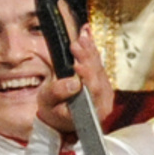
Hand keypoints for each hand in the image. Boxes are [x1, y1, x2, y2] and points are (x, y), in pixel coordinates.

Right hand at [34, 16, 116, 137]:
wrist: (60, 118)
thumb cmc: (52, 112)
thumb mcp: (47, 104)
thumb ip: (57, 93)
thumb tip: (73, 82)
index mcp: (92, 111)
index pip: (93, 90)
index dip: (87, 74)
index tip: (77, 63)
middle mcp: (104, 101)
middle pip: (98, 75)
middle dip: (87, 57)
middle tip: (77, 43)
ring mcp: (106, 91)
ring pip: (100, 67)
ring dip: (90, 51)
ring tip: (82, 36)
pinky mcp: (103, 82)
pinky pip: (98, 64)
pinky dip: (92, 51)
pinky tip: (86, 38)